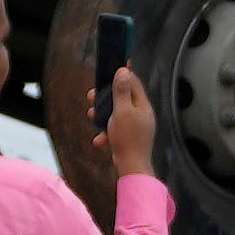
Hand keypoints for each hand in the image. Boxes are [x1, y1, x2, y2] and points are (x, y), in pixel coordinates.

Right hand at [92, 64, 154, 178]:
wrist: (131, 168)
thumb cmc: (127, 139)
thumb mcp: (121, 111)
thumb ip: (122, 91)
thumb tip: (123, 71)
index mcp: (143, 106)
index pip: (134, 83)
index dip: (123, 74)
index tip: (113, 67)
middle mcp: (142, 114)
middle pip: (123, 98)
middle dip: (106, 97)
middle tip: (91, 95)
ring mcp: (137, 127)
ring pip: (117, 114)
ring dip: (103, 115)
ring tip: (91, 116)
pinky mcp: (130, 138)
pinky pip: (116, 130)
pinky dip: (106, 133)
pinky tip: (99, 140)